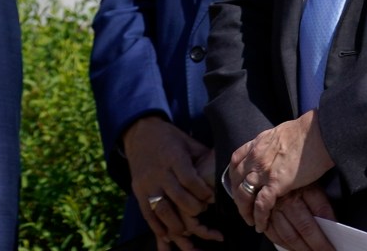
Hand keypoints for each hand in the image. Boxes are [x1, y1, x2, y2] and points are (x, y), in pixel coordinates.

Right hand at [121, 117, 220, 249]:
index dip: (203, 193)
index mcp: (174, 157)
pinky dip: (157, 227)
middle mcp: (159, 172)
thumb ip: (205, 158)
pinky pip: (147, 214)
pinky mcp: (138, 191)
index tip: (211, 197)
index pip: (190, 180)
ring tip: (188, 230)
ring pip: (162, 209)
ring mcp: (147, 183)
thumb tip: (228, 169)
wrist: (139, 132)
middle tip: (202, 210)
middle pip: (178, 197)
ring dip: (176, 223)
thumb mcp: (189, 142)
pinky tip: (168, 235)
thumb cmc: (170, 138)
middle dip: (194, 208)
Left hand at [225, 114, 335, 250]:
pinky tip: (261, 224)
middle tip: (243, 208)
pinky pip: (261, 204)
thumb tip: (272, 150)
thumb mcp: (279, 134)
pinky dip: (259, 216)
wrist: (317, 134)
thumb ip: (270, 145)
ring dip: (245, 210)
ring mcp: (263, 170)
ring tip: (250, 220)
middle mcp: (255, 157)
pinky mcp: (276, 183)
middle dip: (237, 197)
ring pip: (244, 194)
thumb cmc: (306, 132)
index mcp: (256, 144)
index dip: (234, 176)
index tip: (238, 186)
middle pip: (236, 181)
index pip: (235, 161)